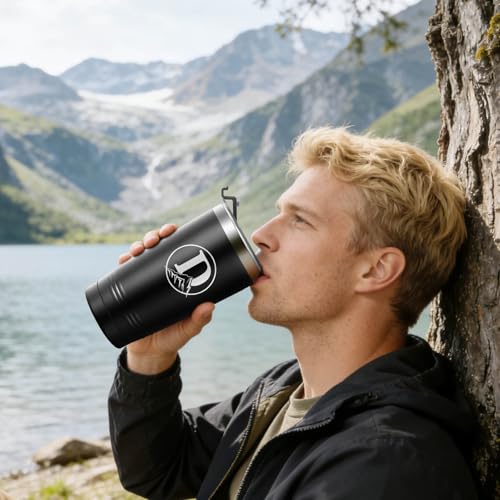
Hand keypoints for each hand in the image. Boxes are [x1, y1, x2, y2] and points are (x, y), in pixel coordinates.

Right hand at [119, 223, 214, 374]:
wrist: (151, 353)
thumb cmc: (174, 337)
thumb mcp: (189, 329)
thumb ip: (199, 320)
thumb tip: (209, 306)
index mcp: (179, 278)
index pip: (178, 249)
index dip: (175, 236)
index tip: (173, 229)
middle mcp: (161, 275)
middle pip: (158, 248)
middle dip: (155, 237)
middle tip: (155, 239)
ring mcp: (144, 282)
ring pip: (141, 256)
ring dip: (138, 245)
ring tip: (139, 248)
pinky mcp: (129, 291)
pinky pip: (124, 272)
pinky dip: (124, 262)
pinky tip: (124, 259)